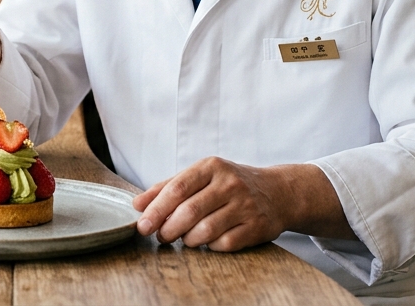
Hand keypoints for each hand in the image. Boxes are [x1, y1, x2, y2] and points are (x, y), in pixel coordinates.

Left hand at [133, 158, 353, 250]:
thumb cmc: (229, 184)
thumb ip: (167, 187)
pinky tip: (208, 241)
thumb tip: (137, 204)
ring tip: (184, 238)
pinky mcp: (257, 227)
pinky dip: (210, 246)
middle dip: (168, 229)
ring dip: (188, 240)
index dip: (157, 209)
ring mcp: (245, 205)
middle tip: (161, 237)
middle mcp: (230, 184)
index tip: (142, 225)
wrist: (278, 192)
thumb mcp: (201, 176)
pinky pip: (224, 244)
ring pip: (205, 231)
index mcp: (212, 167)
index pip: (178, 188)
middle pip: (189, 211)